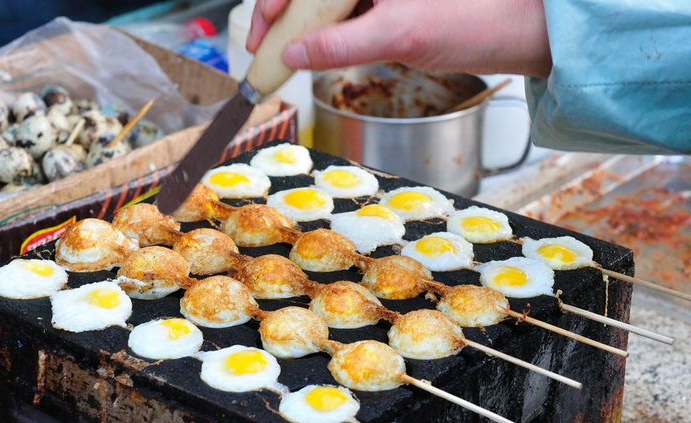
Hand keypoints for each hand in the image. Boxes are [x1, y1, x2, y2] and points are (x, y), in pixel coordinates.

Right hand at [246, 0, 552, 77]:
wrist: (520, 31)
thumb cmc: (475, 18)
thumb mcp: (399, 34)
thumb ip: (340, 45)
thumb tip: (294, 56)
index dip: (274, 3)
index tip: (261, 37)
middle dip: (283, 19)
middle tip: (266, 53)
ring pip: (325, 4)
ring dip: (302, 30)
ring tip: (285, 59)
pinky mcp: (388, 6)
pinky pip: (344, 17)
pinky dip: (326, 36)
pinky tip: (317, 54)